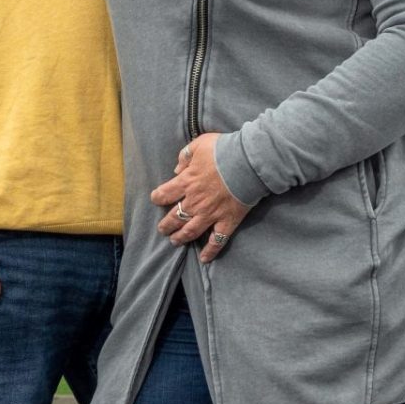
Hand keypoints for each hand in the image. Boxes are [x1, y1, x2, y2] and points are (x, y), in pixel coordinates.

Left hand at [153, 133, 251, 263]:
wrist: (248, 162)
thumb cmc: (224, 150)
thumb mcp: (200, 144)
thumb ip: (185, 156)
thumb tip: (177, 169)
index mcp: (187, 182)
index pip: (164, 194)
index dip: (157, 197)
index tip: (156, 199)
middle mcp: (195, 201)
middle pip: (174, 217)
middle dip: (165, 225)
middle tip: (162, 229)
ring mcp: (211, 214)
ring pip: (190, 231)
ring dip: (180, 237)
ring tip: (174, 241)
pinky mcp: (227, 221)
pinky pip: (217, 241)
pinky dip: (210, 251)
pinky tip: (204, 258)